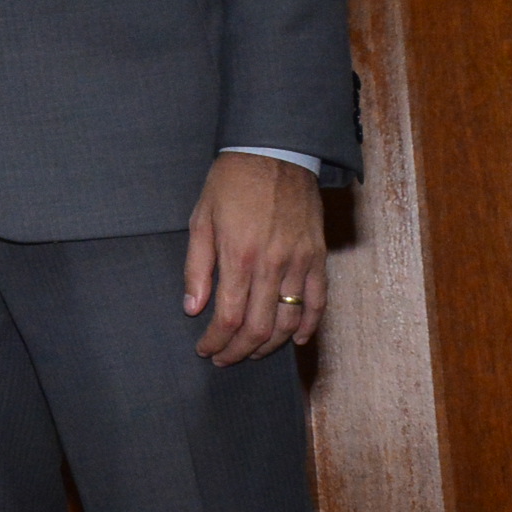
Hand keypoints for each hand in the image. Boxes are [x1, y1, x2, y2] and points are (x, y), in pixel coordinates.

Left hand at [184, 151, 325, 363]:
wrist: (274, 153)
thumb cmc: (230, 184)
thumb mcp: (200, 220)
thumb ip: (196, 268)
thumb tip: (192, 308)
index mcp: (238, 256)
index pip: (228, 317)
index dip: (216, 341)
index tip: (206, 350)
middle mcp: (272, 265)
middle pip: (259, 327)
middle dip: (239, 350)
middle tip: (225, 358)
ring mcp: (300, 262)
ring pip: (290, 321)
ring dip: (271, 345)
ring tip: (252, 351)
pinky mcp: (318, 256)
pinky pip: (319, 301)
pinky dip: (309, 325)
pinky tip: (296, 339)